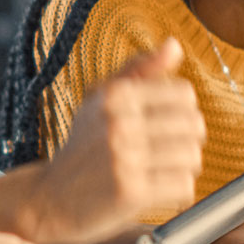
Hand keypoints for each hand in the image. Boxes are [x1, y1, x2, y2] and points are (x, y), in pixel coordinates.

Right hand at [19, 38, 206, 243]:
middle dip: (188, 141)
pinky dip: (177, 193)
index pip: (184, 94)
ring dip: (183, 168)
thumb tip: (175, 44)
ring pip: (192, 157)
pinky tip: (157, 191)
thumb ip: (140, 70)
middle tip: (168, 152)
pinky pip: (183, 187)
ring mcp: (125, 157)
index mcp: (115, 94)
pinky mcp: (131, 192)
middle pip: (193, 125)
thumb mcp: (100, 100)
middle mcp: (118, 121)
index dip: (183, 111)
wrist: (49, 198)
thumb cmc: (82, 146)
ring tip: (162, 172)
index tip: (167, 125)